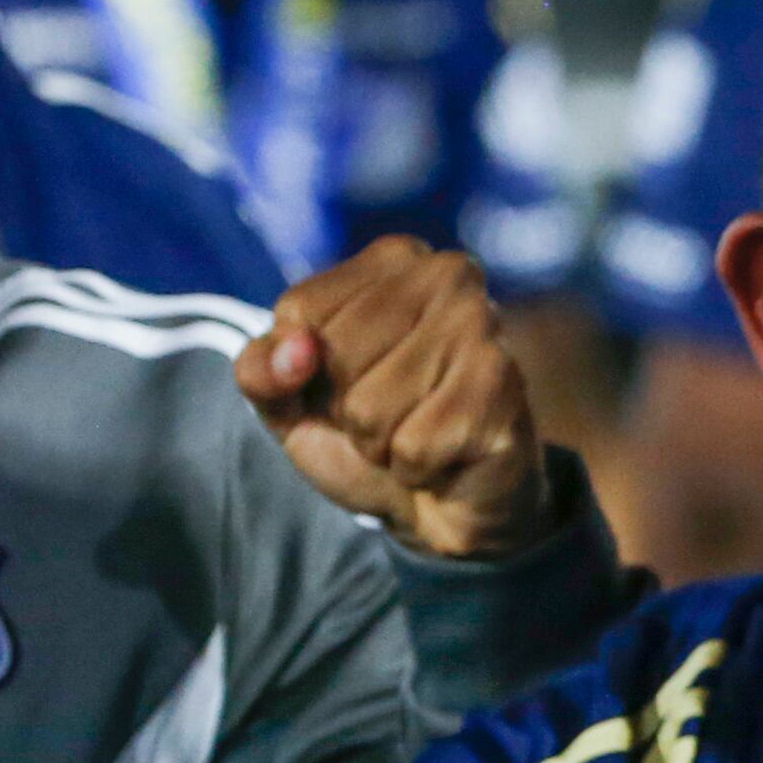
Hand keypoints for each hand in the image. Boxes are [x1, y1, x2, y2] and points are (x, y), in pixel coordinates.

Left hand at [240, 237, 552, 556]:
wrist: (446, 502)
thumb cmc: (369, 434)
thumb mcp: (291, 401)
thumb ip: (261, 370)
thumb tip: (293, 352)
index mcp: (394, 259)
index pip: (299, 311)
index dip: (303, 368)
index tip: (345, 382)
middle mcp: (447, 274)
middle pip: (336, 354)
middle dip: (346, 408)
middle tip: (388, 416)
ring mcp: (482, 326)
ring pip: (371, 407)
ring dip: (380, 444)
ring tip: (416, 435)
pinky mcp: (502, 388)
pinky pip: (413, 447)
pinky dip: (416, 469)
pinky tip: (447, 456)